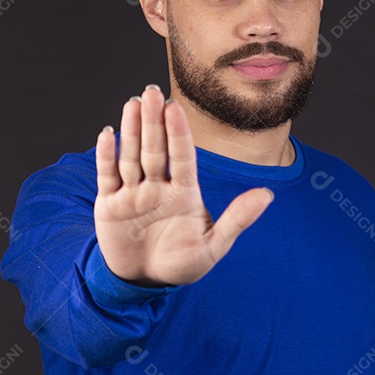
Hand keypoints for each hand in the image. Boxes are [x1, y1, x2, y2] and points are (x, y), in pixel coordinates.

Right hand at [93, 84, 274, 286]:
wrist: (146, 282)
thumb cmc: (183, 263)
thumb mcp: (213, 247)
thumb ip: (237, 220)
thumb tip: (268, 195)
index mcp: (184, 193)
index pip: (182, 157)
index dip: (178, 133)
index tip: (175, 108)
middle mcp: (158, 187)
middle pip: (155, 149)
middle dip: (153, 121)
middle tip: (151, 92)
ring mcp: (133, 193)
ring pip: (131, 157)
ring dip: (131, 131)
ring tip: (132, 103)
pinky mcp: (110, 204)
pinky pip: (107, 176)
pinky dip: (106, 156)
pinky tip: (107, 133)